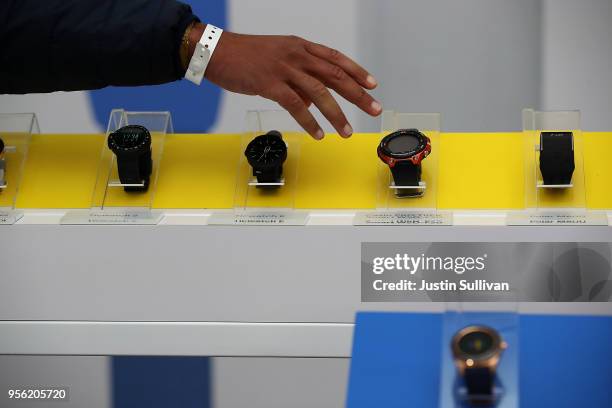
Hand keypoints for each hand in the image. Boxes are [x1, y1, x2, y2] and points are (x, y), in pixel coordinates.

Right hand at [201, 29, 381, 138]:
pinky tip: (318, 133)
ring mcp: (284, 69)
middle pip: (335, 75)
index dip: (357, 71)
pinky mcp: (270, 84)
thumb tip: (314, 99)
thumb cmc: (245, 55)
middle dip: (358, 94)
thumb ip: (298, 75)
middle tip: (374, 109)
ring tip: (346, 131)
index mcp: (300, 47)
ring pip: (319, 92)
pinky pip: (295, 105)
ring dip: (336, 114)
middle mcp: (296, 55)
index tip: (372, 85)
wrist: (217, 51)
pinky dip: (309, 121)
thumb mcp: (278, 57)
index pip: (336, 58)